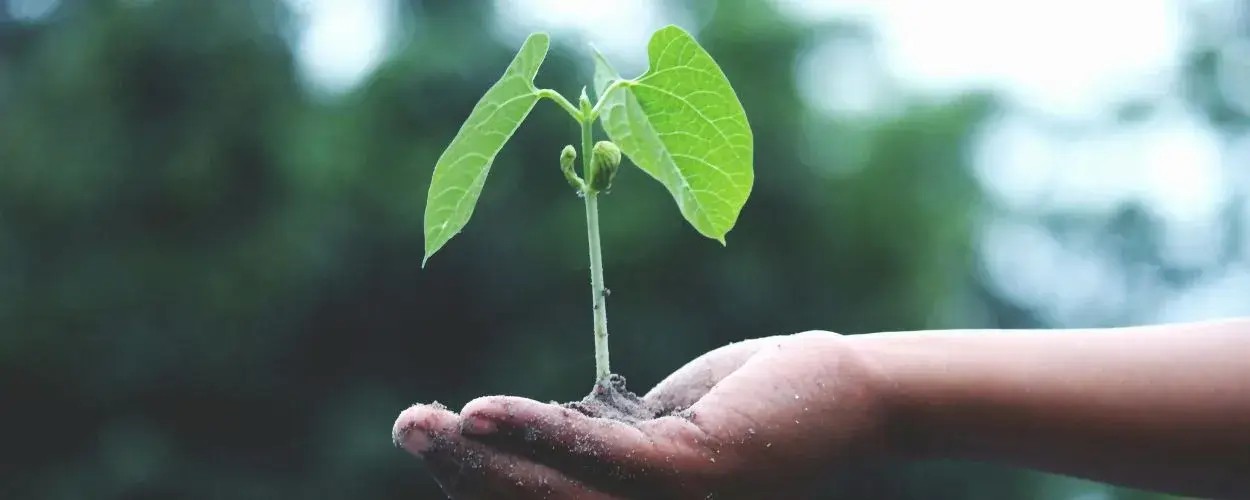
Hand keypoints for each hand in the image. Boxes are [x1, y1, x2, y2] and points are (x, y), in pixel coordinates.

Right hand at [392, 331, 890, 498]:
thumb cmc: (769, 406)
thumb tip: (542, 433)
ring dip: (479, 459)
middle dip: (463, 476)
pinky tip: (482, 412)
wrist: (864, 395)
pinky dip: (535, 436)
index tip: (440, 444)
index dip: (484, 487)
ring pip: (553, 495)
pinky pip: (599, 460)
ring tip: (422, 421)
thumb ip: (610, 441)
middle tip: (409, 425)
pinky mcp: (697, 476)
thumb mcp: (669, 428)